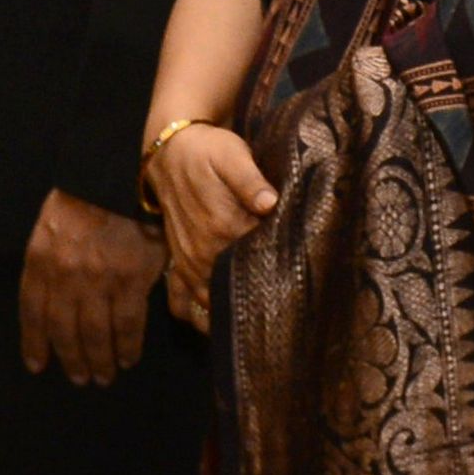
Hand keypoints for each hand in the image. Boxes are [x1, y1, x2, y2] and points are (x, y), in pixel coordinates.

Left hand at [18, 188, 164, 385]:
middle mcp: (65, 274)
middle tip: (80, 378)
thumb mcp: (51, 226)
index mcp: (40, 257)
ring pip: (95, 334)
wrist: (122, 173)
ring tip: (103, 376)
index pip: (32, 311)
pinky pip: (127, 325)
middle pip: (63, 330)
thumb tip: (53, 304)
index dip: (34, 342)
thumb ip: (48, 263)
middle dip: (71, 359)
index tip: (38, 365)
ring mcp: (98, 279)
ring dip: (99, 361)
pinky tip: (128, 358)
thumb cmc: (85, 197)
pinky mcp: (131, 280)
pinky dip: (127, 347)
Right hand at [148, 123, 275, 331]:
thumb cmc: (207, 152)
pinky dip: (205, 316)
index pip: (261, 260)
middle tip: (293, 303)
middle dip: (265, 295)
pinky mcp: (181, 265)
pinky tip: (224, 322)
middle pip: (241, 286)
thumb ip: (250, 179)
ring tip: (266, 319)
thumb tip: (269, 202)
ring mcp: (191, 263)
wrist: (170, 153)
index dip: (284, 269)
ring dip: (237, 310)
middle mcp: (205, 252)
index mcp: (222, 227)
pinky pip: (188, 303)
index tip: (303, 275)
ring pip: (215, 302)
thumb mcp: (231, 154)